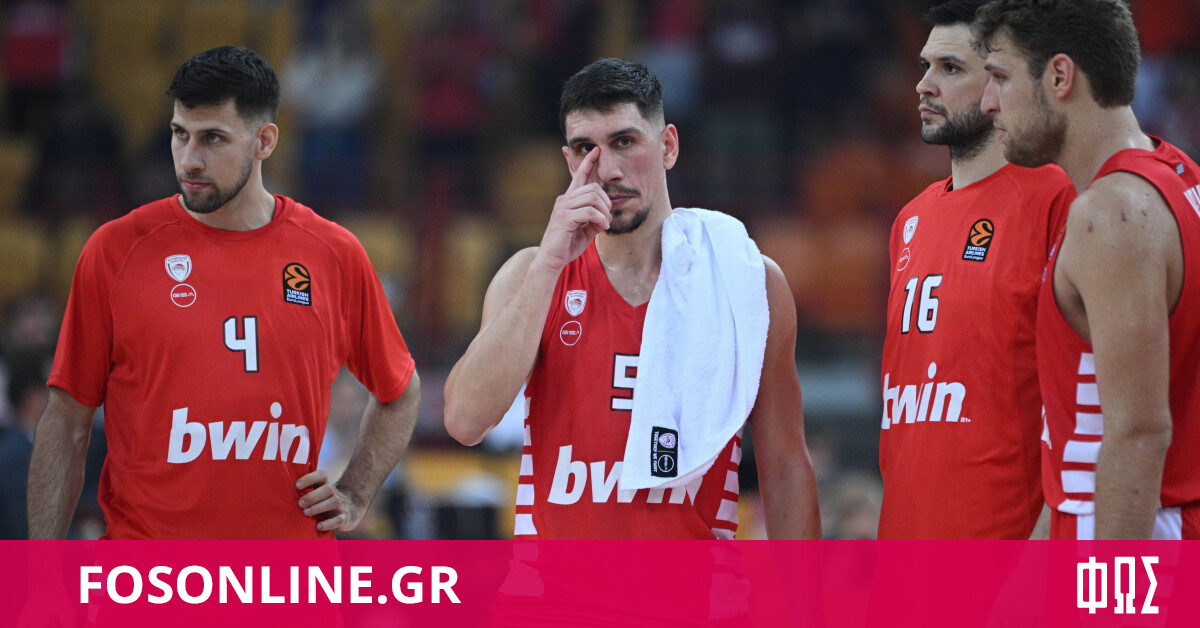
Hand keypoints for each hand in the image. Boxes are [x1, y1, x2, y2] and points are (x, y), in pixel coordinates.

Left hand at [296, 469, 364, 532]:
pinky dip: (328, 523)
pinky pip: (339, 519)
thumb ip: (304, 492)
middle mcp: (335, 493)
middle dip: (312, 496)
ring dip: (319, 507)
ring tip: (306, 513)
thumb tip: (278, 493)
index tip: (297, 485)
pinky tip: (318, 526)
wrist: (352, 509)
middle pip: (328, 488)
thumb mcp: (318, 494)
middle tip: (299, 503)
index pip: (322, 475)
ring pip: (334, 501)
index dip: (310, 478)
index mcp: (326, 485)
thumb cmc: (325, 502)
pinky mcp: (345, 518)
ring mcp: (342, 505)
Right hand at [536, 147, 611, 271]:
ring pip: (593, 197)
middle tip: (607, 219)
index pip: (578, 176)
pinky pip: (590, 211)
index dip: (588, 163)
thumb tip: (607, 217)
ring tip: (604, 225)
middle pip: (593, 187)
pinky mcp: (565, 217)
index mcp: (568, 200)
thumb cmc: (567, 246)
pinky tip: (600, 228)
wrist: (551, 260)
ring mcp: (563, 207)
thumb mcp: (586, 231)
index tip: (596, 150)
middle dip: (606, 202)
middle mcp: (564, 200)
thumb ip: (595, 220)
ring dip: (604, 212)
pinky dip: (600, 220)